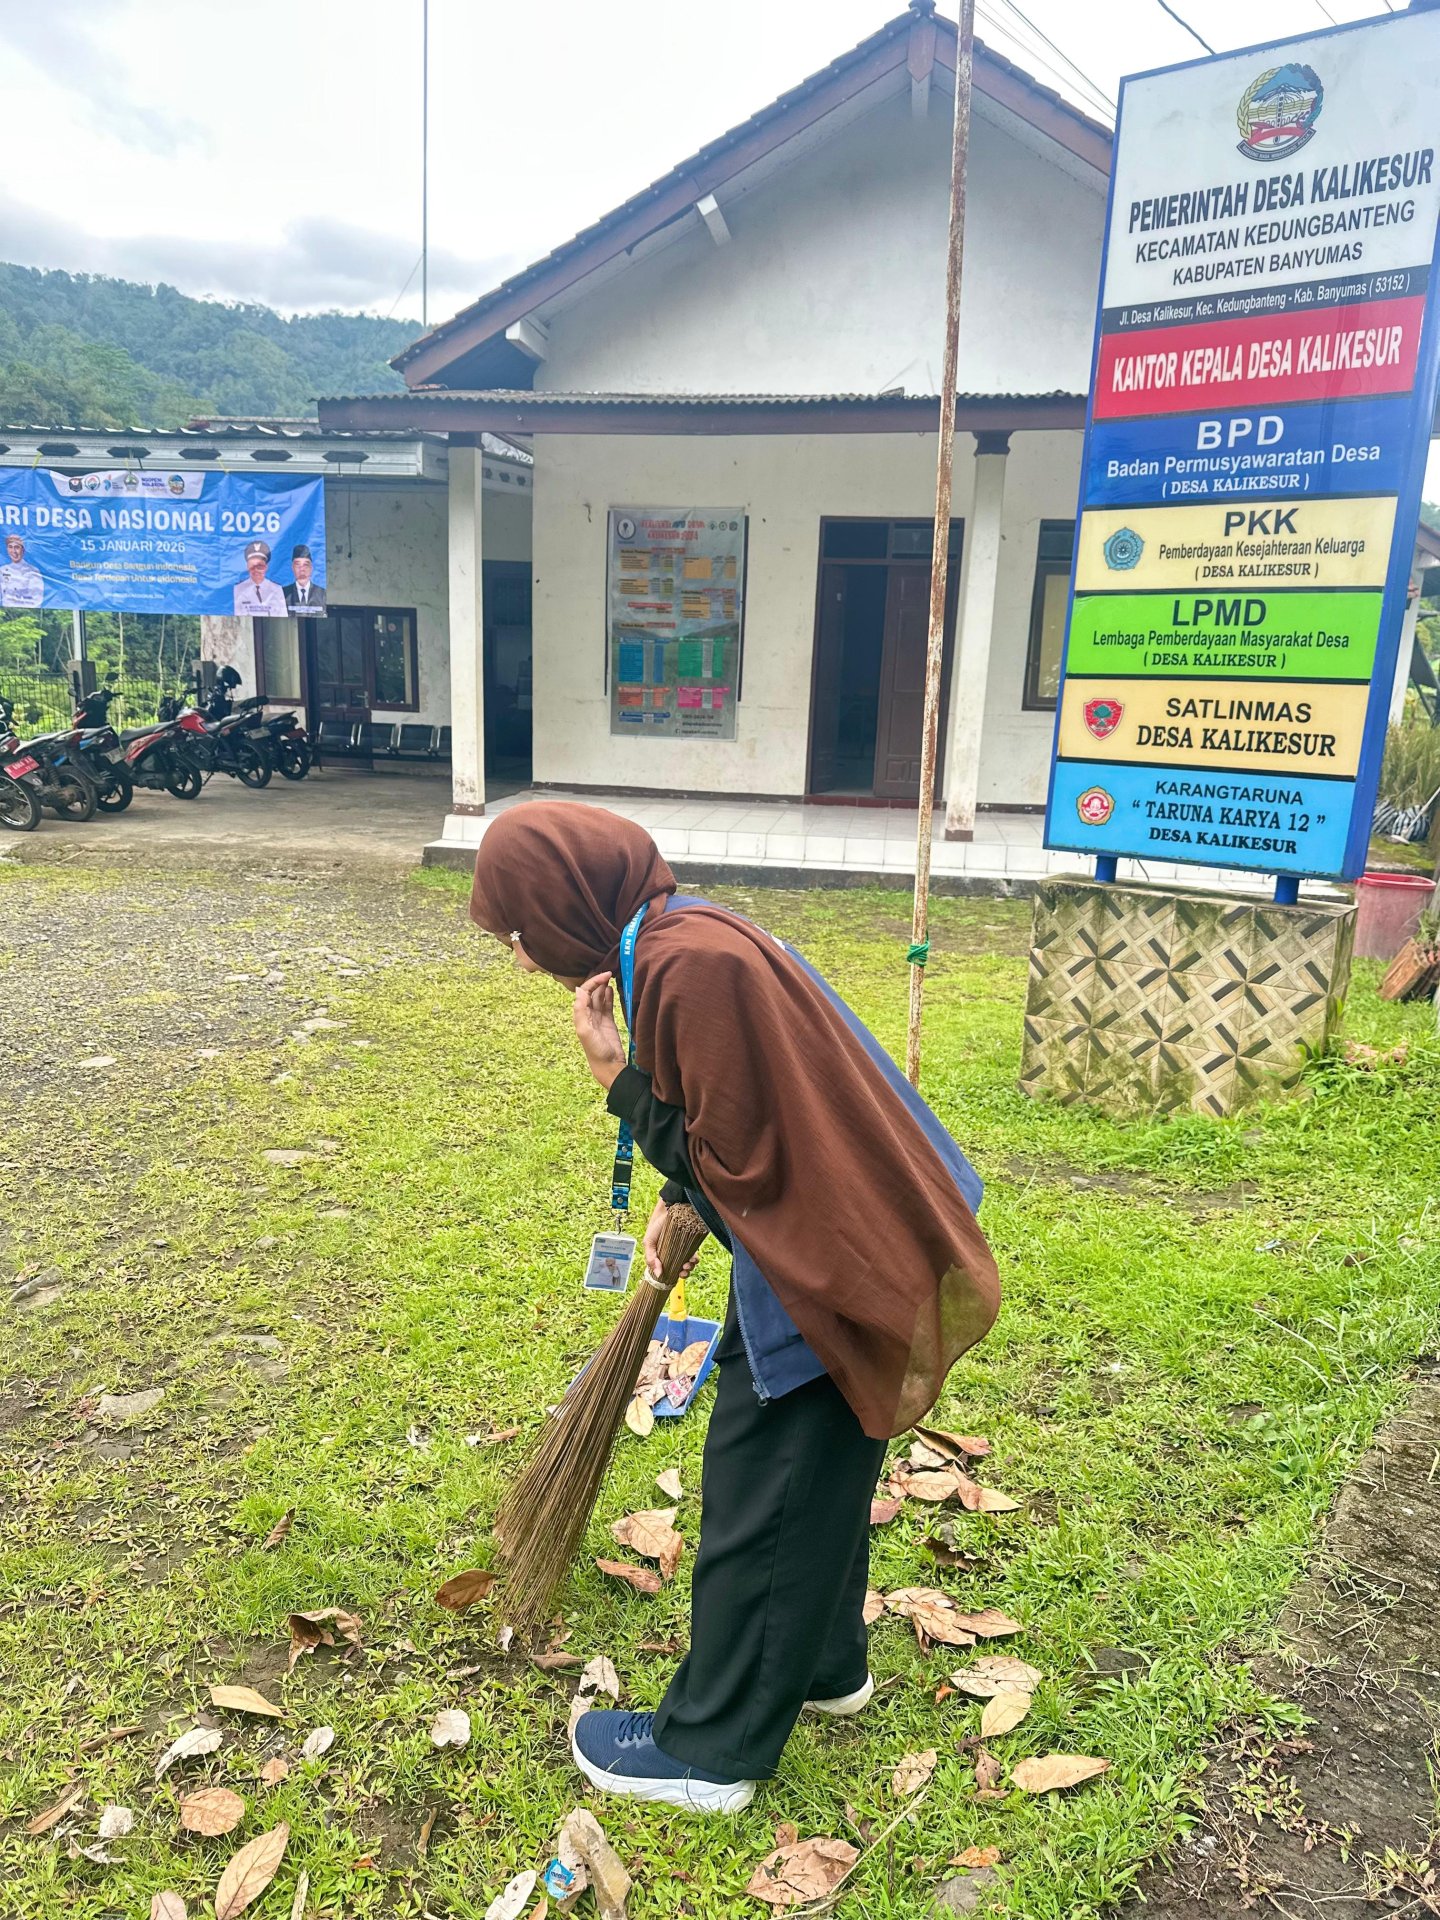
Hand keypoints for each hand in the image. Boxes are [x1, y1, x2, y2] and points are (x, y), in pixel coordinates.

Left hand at [573, 972, 626, 1089]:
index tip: (604, 975)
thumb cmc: (595, 1050)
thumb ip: (581, 1011)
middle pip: (592, 993)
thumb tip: (579, 989)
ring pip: (600, 997)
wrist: (608, 1065)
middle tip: (609, 972)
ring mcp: (598, 1018)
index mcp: (580, 1015)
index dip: (593, 982)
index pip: (584, 992)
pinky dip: (609, 996)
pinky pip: (607, 1005)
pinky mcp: (608, 1021)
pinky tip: (612, 988)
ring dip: (603, 987)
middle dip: (598, 981)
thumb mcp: (585, 1031)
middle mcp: (588, 1015)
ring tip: (611, 976)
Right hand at [643, 1197, 702, 1282]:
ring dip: (690, 1267)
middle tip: (683, 1270)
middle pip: (680, 1269)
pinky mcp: (690, 1244)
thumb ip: (650, 1258)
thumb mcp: (648, 1243)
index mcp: (662, 1257)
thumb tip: (658, 1274)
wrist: (667, 1211)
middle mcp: (673, 1255)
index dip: (673, 1276)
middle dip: (684, 1273)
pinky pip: (695, 1255)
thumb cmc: (655, 1227)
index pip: (668, 1272)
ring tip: (688, 1264)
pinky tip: (694, 1258)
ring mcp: (682, 1250)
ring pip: (688, 1263)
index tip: (676, 1276)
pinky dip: (695, 1259)